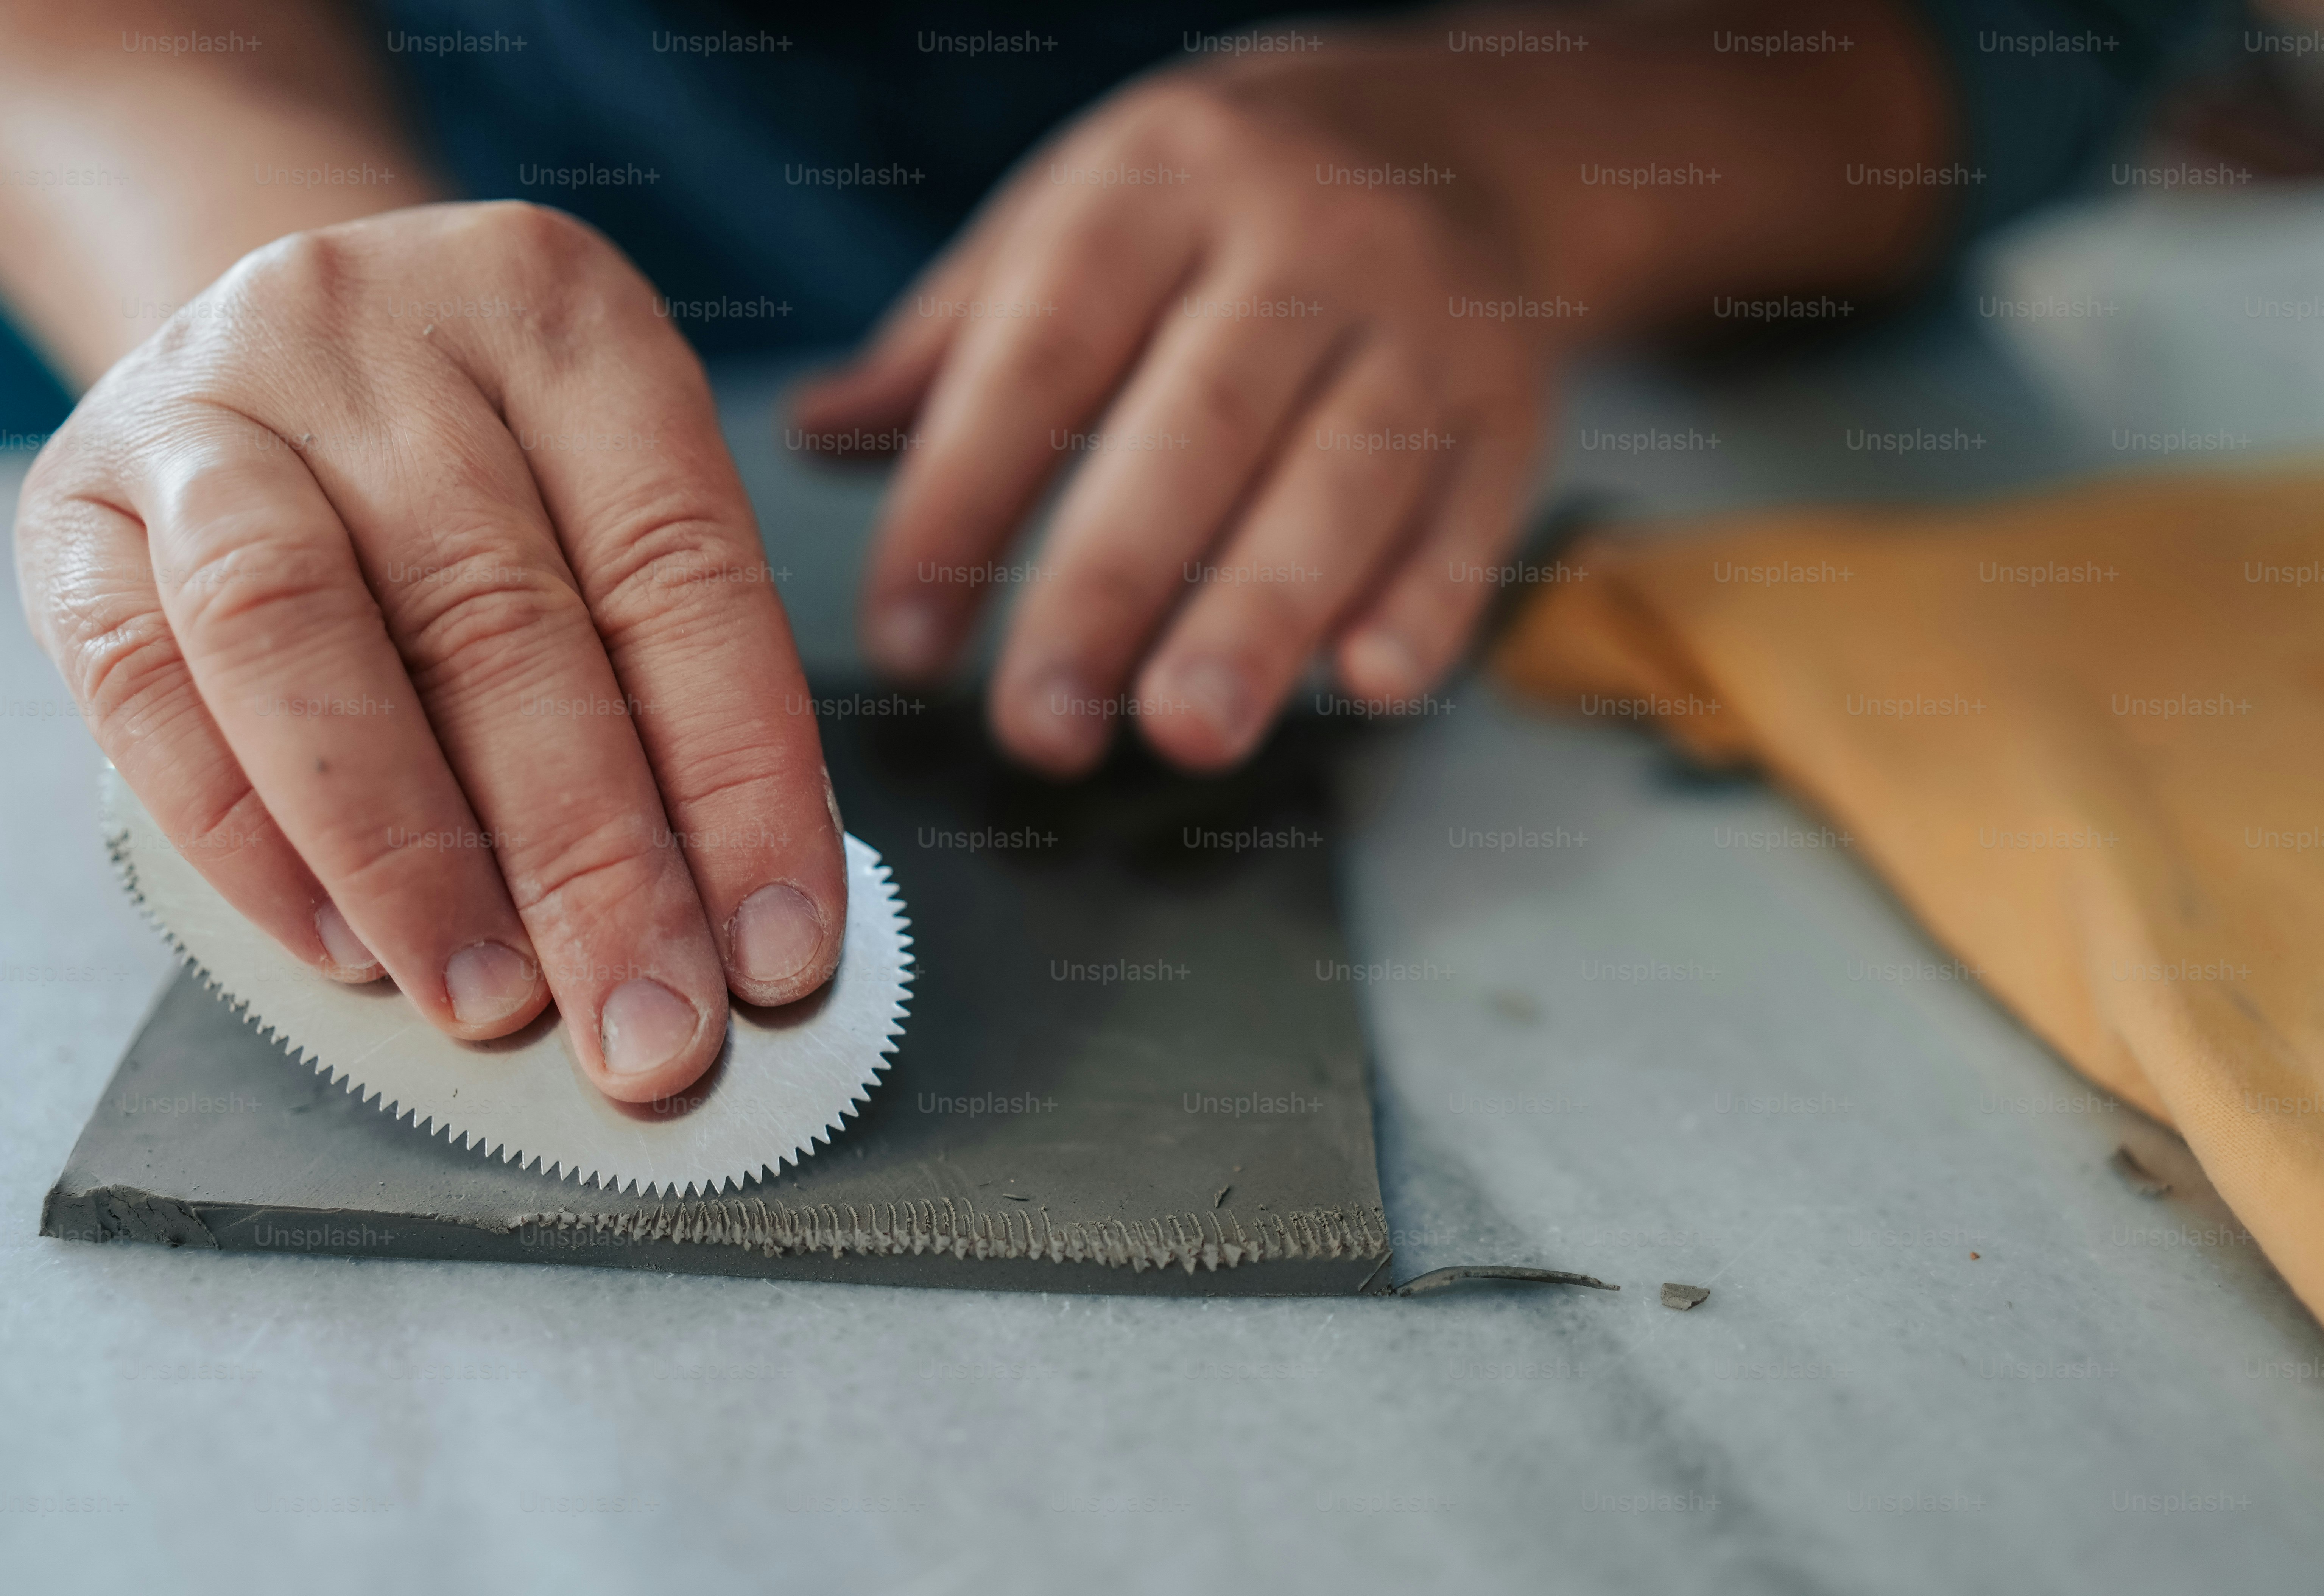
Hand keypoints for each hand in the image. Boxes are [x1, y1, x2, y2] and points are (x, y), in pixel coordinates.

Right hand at [19, 202, 845, 1102]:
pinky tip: (342, 945)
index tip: (777, 951)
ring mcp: (205, 403)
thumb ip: (666, 678)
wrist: (274, 348)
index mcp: (558, 318)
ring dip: (409, 858)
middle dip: (591, 864)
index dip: (740, 781)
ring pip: (297, 637)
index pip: (678, 571)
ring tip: (490, 1004)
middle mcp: (376, 332)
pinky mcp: (71, 504)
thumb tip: (727, 921)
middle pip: (500, 621)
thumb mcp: (602, 496)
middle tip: (648, 1027)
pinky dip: (248, 838)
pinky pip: (144, 685)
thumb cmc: (478, 462)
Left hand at [794, 45, 1563, 774]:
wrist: (1461, 135)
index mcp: (1155, 185)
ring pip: (1341, 477)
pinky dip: (1425, 604)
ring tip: (1187, 732)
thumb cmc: (1221, 207)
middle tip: (1040, 728)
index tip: (904, 643)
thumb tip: (811, 436)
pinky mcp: (1511, 408)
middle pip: (1196, 427)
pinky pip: (1471, 513)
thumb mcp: (1076, 223)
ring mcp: (1421, 324)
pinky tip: (1365, 684)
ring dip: (1261, 616)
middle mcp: (1300, 242)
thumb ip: (951, 347)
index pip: (1039, 358)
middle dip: (1112, 588)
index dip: (961, 503)